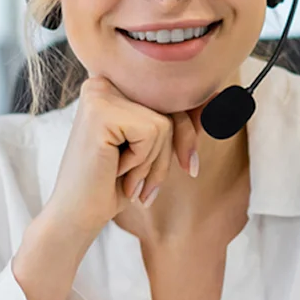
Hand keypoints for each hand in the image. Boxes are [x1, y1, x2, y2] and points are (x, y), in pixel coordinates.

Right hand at [44, 76, 200, 237]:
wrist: (76, 216)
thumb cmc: (110, 184)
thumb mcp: (148, 148)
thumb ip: (174, 121)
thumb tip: (224, 97)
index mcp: (110, 86)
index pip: (167, 98)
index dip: (185, 130)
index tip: (194, 156)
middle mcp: (102, 83)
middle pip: (170, 109)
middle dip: (169, 153)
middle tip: (146, 188)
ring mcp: (100, 94)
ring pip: (164, 124)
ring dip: (153, 162)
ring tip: (126, 179)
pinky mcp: (102, 111)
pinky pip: (153, 133)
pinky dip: (142, 162)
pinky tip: (116, 172)